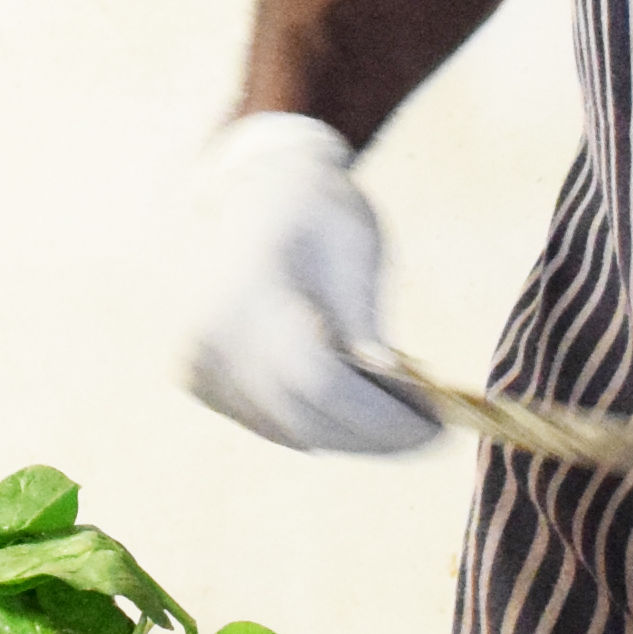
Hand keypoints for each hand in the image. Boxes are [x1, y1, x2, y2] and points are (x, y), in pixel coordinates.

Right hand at [182, 113, 440, 455]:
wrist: (260, 196)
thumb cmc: (319, 214)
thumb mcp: (357, 246)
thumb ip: (366, 320)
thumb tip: (390, 387)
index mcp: (251, 289)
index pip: (316, 381)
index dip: (378, 418)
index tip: (433, 431)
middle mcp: (211, 334)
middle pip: (303, 418)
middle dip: (375, 437)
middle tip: (431, 436)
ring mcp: (199, 362)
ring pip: (290, 432)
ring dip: (351, 437)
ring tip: (403, 424)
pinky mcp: (199, 380)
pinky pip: (272, 425)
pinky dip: (320, 427)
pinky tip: (359, 410)